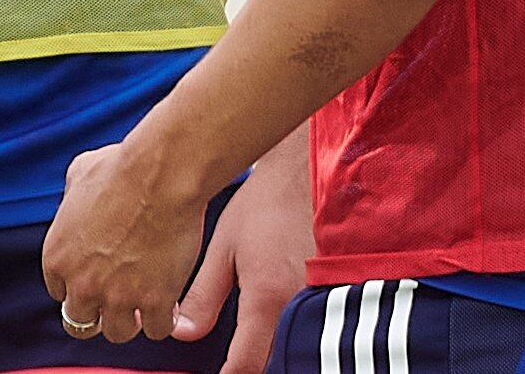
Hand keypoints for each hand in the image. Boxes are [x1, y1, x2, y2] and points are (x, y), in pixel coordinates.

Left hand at [42, 138, 209, 345]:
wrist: (159, 176)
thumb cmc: (121, 168)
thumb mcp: (78, 175)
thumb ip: (71, 198)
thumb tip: (75, 201)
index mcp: (57, 256)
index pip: (60, 293)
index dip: (79, 286)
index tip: (97, 279)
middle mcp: (81, 284)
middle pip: (82, 323)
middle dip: (100, 310)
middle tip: (120, 297)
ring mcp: (117, 297)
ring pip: (117, 333)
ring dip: (130, 320)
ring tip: (144, 302)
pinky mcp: (154, 303)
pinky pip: (155, 330)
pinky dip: (163, 319)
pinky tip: (169, 302)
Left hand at [171, 137, 313, 373]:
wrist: (308, 169)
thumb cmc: (264, 204)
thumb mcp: (224, 246)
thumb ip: (204, 295)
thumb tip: (182, 333)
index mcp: (265, 296)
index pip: (246, 363)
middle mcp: (298, 305)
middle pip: (276, 363)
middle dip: (255, 366)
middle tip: (237, 361)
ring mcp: (325, 300)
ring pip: (300, 350)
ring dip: (280, 352)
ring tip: (260, 345)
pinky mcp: (341, 291)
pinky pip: (321, 329)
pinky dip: (304, 337)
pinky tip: (290, 330)